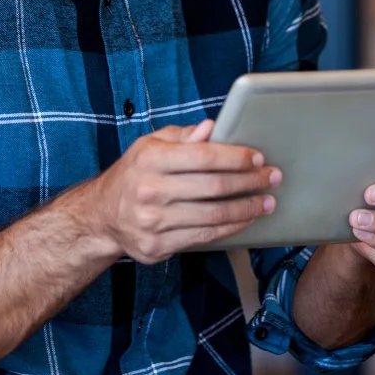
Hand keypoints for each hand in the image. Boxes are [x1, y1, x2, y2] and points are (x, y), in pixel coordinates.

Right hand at [88, 120, 280, 263]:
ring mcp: (154, 221)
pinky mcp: (158, 246)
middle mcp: (150, 190)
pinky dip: (230, 228)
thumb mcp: (149, 146)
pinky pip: (205, 237)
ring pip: (213, 215)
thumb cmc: (133, 174)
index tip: (257, 158)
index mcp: (149, 159)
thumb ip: (182, 137)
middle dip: (249, 182)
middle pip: (213, 187)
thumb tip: (211, 128)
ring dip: (247, 208)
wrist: (102, 216)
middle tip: (272, 177)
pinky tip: (245, 219)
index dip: (234, 157)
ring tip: (267, 201)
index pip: (202, 156)